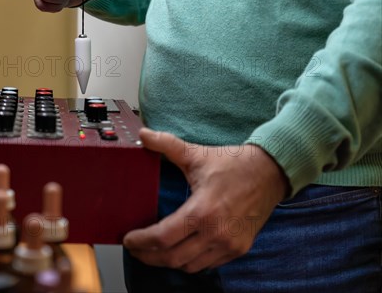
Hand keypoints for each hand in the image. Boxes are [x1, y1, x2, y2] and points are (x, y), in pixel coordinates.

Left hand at [124, 128, 289, 272]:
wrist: (270, 172)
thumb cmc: (232, 163)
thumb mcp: (197, 154)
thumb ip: (167, 145)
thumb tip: (143, 133)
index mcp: (202, 211)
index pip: (163, 237)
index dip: (141, 241)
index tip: (128, 239)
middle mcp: (216, 232)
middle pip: (172, 257)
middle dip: (148, 256)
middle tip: (135, 249)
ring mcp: (228, 244)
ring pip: (189, 265)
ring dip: (168, 261)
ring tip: (153, 251)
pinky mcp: (238, 249)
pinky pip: (207, 265)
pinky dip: (189, 262)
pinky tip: (179, 251)